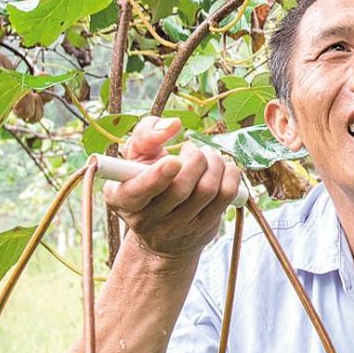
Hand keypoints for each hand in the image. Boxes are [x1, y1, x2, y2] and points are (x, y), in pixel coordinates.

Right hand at [105, 116, 242, 260]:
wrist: (160, 227)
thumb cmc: (146, 178)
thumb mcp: (136, 155)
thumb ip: (146, 135)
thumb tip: (173, 124)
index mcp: (124, 199)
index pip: (139, 192)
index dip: (158, 177)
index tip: (174, 161)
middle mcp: (148, 219)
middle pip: (180, 189)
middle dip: (194, 159)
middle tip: (191, 149)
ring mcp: (179, 227)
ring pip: (206, 190)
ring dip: (213, 163)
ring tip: (207, 155)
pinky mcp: (204, 227)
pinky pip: (226, 195)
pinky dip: (229, 173)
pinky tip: (220, 167)